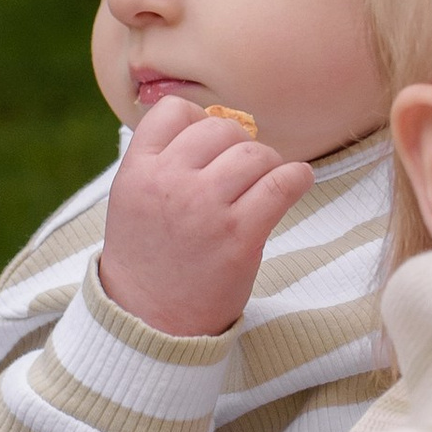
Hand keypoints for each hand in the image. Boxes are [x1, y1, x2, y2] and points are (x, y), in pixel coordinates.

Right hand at [96, 97, 313, 338]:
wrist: (150, 320)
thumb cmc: (150, 254)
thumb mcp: (133, 199)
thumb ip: (163, 159)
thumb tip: (216, 119)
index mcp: (137, 172)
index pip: (174, 111)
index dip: (198, 121)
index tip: (208, 148)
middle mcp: (169, 184)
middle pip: (221, 128)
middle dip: (238, 144)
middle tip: (240, 172)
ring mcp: (205, 209)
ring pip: (255, 153)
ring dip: (268, 164)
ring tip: (262, 186)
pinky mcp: (240, 236)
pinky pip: (283, 183)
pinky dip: (297, 178)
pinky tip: (296, 183)